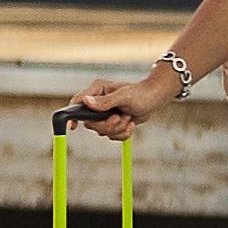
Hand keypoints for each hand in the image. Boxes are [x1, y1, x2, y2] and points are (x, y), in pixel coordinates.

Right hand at [64, 55, 182, 135]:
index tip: (74, 126)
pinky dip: (122, 134)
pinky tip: (130, 123)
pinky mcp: (112, 123)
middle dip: (107, 125)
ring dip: (117, 129)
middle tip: (120, 118)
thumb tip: (87, 102)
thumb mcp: (124, 96)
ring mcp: (104, 114)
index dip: (73, 115)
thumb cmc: (141, 94)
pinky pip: (111, 136)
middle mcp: (97, 102)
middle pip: (90, 123)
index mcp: (96, 90)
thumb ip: (105, 101)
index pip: (77, 102)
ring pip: (101, 132)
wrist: (154, 100)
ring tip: (128, 118)